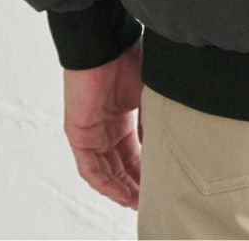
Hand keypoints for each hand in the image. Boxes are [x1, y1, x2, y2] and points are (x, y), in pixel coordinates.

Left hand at [61, 37, 143, 208]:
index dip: (146, 171)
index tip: (160, 186)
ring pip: (104, 171)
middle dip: (134, 185)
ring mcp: (91, 132)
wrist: (105, 44)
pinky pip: (89, 168)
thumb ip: (155, 120)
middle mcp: (105, 127)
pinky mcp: (78, 134)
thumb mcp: (149, 94)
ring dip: (119, 189)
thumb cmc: (130, 58)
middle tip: (149, 201)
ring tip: (136, 203)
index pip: (134, 153)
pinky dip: (104, 183)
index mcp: (122, 117)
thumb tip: (170, 145)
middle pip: (119, 166)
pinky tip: (120, 193)